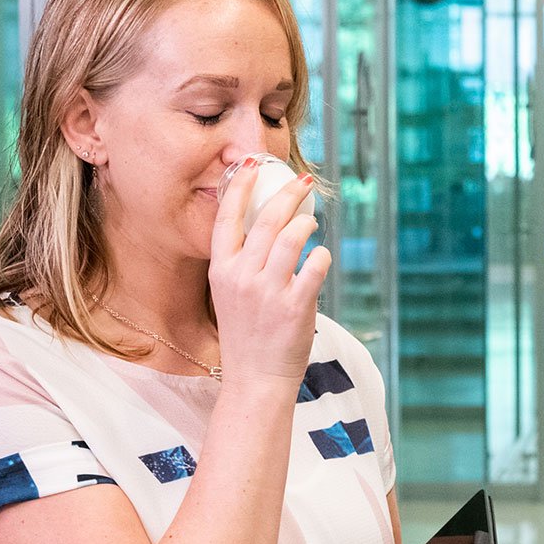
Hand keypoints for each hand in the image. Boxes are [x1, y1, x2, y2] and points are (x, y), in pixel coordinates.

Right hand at [209, 157, 330, 384]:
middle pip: (266, 219)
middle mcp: (242, 277)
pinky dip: (322, 256)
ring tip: (312, 222)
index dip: (241, 186)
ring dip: (307, 223)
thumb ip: (243, 262)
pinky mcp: (295, 306)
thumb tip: (268, 226)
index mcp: (221, 270)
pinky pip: (316, 267)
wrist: (255, 380)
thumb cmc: (247, 334)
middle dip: (287, 194)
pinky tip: (321, 257)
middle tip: (302, 182)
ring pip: (292, 237)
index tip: (252, 164)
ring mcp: (268, 292)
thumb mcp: (230, 294)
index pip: (227, 217)